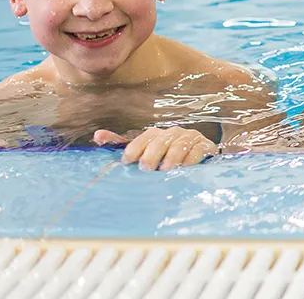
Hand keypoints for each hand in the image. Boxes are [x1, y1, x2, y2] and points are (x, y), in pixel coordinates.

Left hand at [94, 127, 219, 170]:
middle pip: (161, 140)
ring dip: (172, 157)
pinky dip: (191, 158)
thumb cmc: (166, 157)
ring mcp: (190, 138)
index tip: (127, 161)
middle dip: (152, 154)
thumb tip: (97, 136)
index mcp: (158, 134)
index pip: (145, 136)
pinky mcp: (206, 146)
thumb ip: (122, 144)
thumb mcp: (144, 151)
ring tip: (165, 170)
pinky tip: (185, 168)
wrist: (199, 157)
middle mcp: (174, 133)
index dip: (135, 147)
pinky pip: (198, 149)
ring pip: (179, 144)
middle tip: (146, 169)